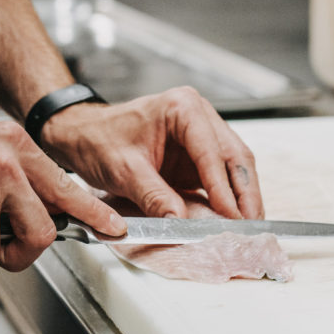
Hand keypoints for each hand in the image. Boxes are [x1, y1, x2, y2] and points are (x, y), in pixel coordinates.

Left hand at [40, 86, 263, 219]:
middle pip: (234, 156)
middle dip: (245, 193)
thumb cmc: (98, 140)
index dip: (224, 187)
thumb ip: (153, 195)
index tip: (231, 214)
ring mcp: (201, 136)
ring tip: (250, 226)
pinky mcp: (196, 157)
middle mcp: (198, 117)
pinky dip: (229, 198)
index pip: (211, 151)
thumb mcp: (124, 170)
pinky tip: (234, 219)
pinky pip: (220, 177)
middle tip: (252, 224)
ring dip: (243, 197)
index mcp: (183, 108)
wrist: (81, 136)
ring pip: (234, 167)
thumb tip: (178, 221)